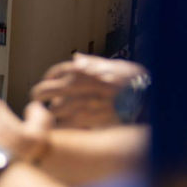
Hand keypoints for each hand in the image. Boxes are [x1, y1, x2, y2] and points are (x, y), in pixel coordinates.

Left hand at [30, 54, 147, 128]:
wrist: (148, 99)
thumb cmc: (135, 81)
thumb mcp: (115, 65)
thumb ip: (92, 62)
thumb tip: (77, 57)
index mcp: (82, 69)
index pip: (54, 72)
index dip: (49, 79)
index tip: (48, 84)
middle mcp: (76, 85)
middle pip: (42, 91)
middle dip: (38, 97)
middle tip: (38, 103)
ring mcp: (79, 103)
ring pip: (51, 111)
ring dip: (50, 115)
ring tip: (52, 117)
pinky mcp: (85, 120)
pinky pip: (63, 126)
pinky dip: (61, 128)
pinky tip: (64, 129)